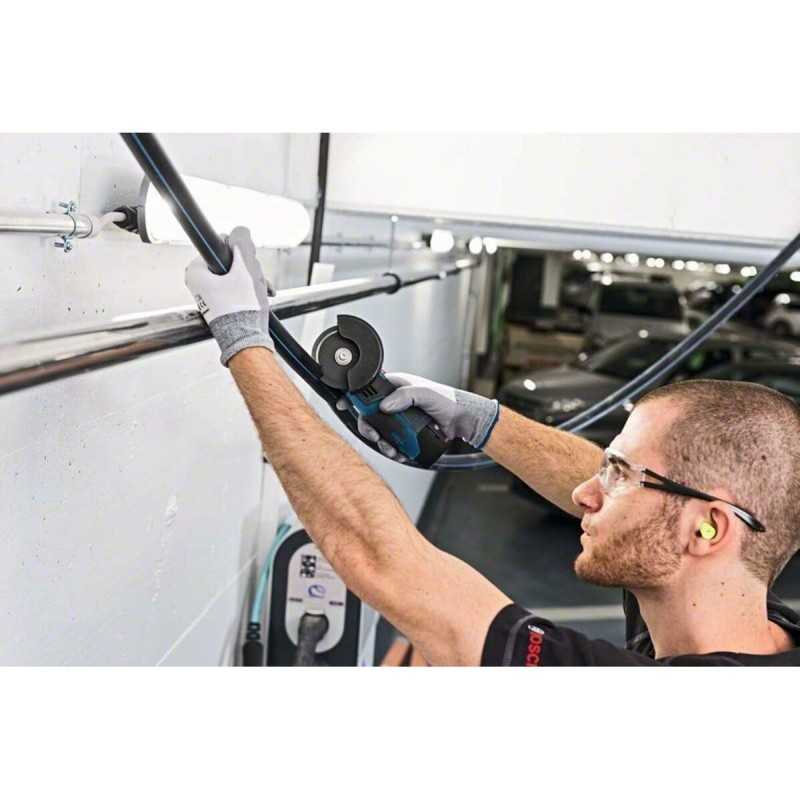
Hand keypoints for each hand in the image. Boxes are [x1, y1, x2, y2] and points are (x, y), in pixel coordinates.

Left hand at [184, 226, 275, 365]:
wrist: (247, 340)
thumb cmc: (242, 309)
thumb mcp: (246, 269)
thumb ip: (242, 244)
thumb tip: (239, 231)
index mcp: (195, 272)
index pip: (220, 244)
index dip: (238, 252)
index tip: (245, 265)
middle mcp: (198, 284)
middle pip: (230, 262)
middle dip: (248, 270)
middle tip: (255, 281)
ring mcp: (209, 296)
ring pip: (236, 276)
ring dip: (252, 281)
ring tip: (260, 292)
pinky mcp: (220, 306)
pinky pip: (236, 290)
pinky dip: (249, 292)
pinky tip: (259, 298)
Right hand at [337, 372, 498, 457]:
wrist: (462, 420)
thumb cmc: (447, 400)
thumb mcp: (425, 394)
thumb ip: (405, 396)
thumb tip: (385, 406)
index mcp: (395, 386)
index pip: (368, 389)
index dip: (353, 396)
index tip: (342, 404)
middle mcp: (394, 402)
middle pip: (369, 416)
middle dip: (370, 429)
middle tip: (376, 437)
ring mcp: (398, 418)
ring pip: (379, 432)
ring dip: (382, 443)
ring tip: (392, 450)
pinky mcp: (405, 432)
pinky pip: (391, 441)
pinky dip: (392, 449)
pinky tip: (399, 453)